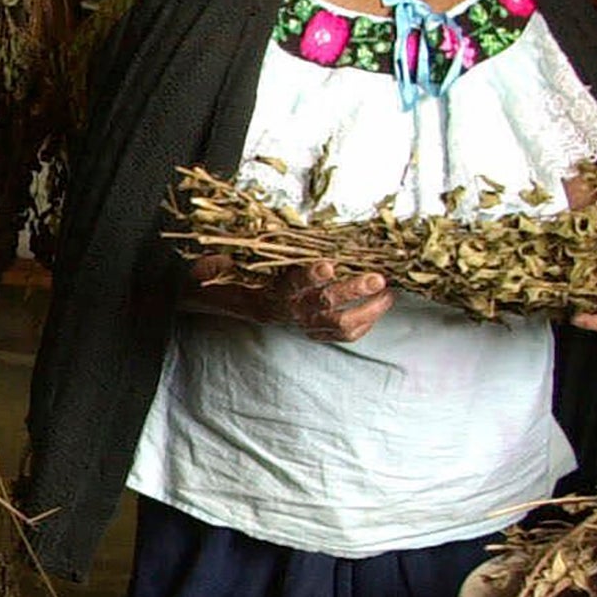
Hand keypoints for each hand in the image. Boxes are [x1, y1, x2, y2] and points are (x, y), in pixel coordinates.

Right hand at [186, 254, 393, 342]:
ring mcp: (306, 325)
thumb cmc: (232, 281)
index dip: (310, 277)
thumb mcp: (215, 270)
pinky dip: (366, 322)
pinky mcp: (316, 332)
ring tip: (388, 292)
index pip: (292, 285)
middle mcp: (291, 312)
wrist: (236, 307)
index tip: (327, 266)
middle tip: (377, 278)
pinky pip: (344, 335)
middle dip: (353, 291)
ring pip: (341, 323)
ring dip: (367, 309)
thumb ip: (212, 267)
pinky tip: (380, 305)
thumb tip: (207, 262)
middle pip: (325, 305)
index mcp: (271, 294)